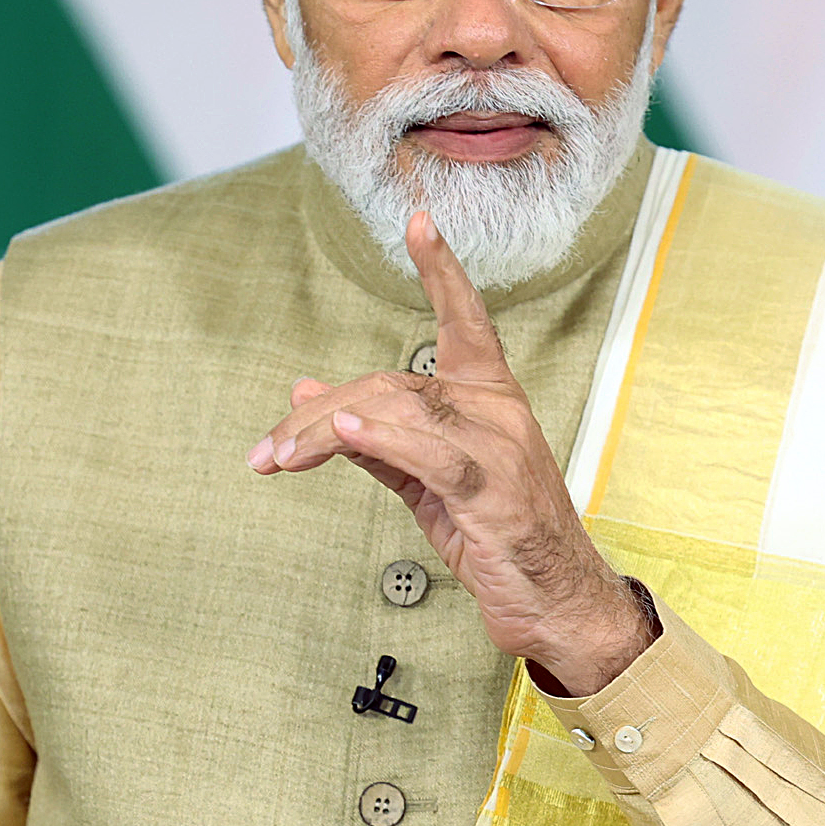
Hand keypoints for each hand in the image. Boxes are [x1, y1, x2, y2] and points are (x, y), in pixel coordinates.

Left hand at [246, 211, 656, 695]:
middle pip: (392, 383)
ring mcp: (500, 446)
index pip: (465, 319)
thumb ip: (371, 436)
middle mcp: (498, 410)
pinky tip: (338, 434)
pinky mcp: (493, 490)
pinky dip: (378, 439)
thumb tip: (305, 399)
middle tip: (268, 448)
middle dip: (320, 413)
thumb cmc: (496, 536)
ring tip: (278, 456)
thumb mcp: (426, 480)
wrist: (556, 603)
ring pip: (398, 413)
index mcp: (490, 397)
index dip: (441, 271)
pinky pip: (427, 452)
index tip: (419, 222)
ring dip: (324, 435)